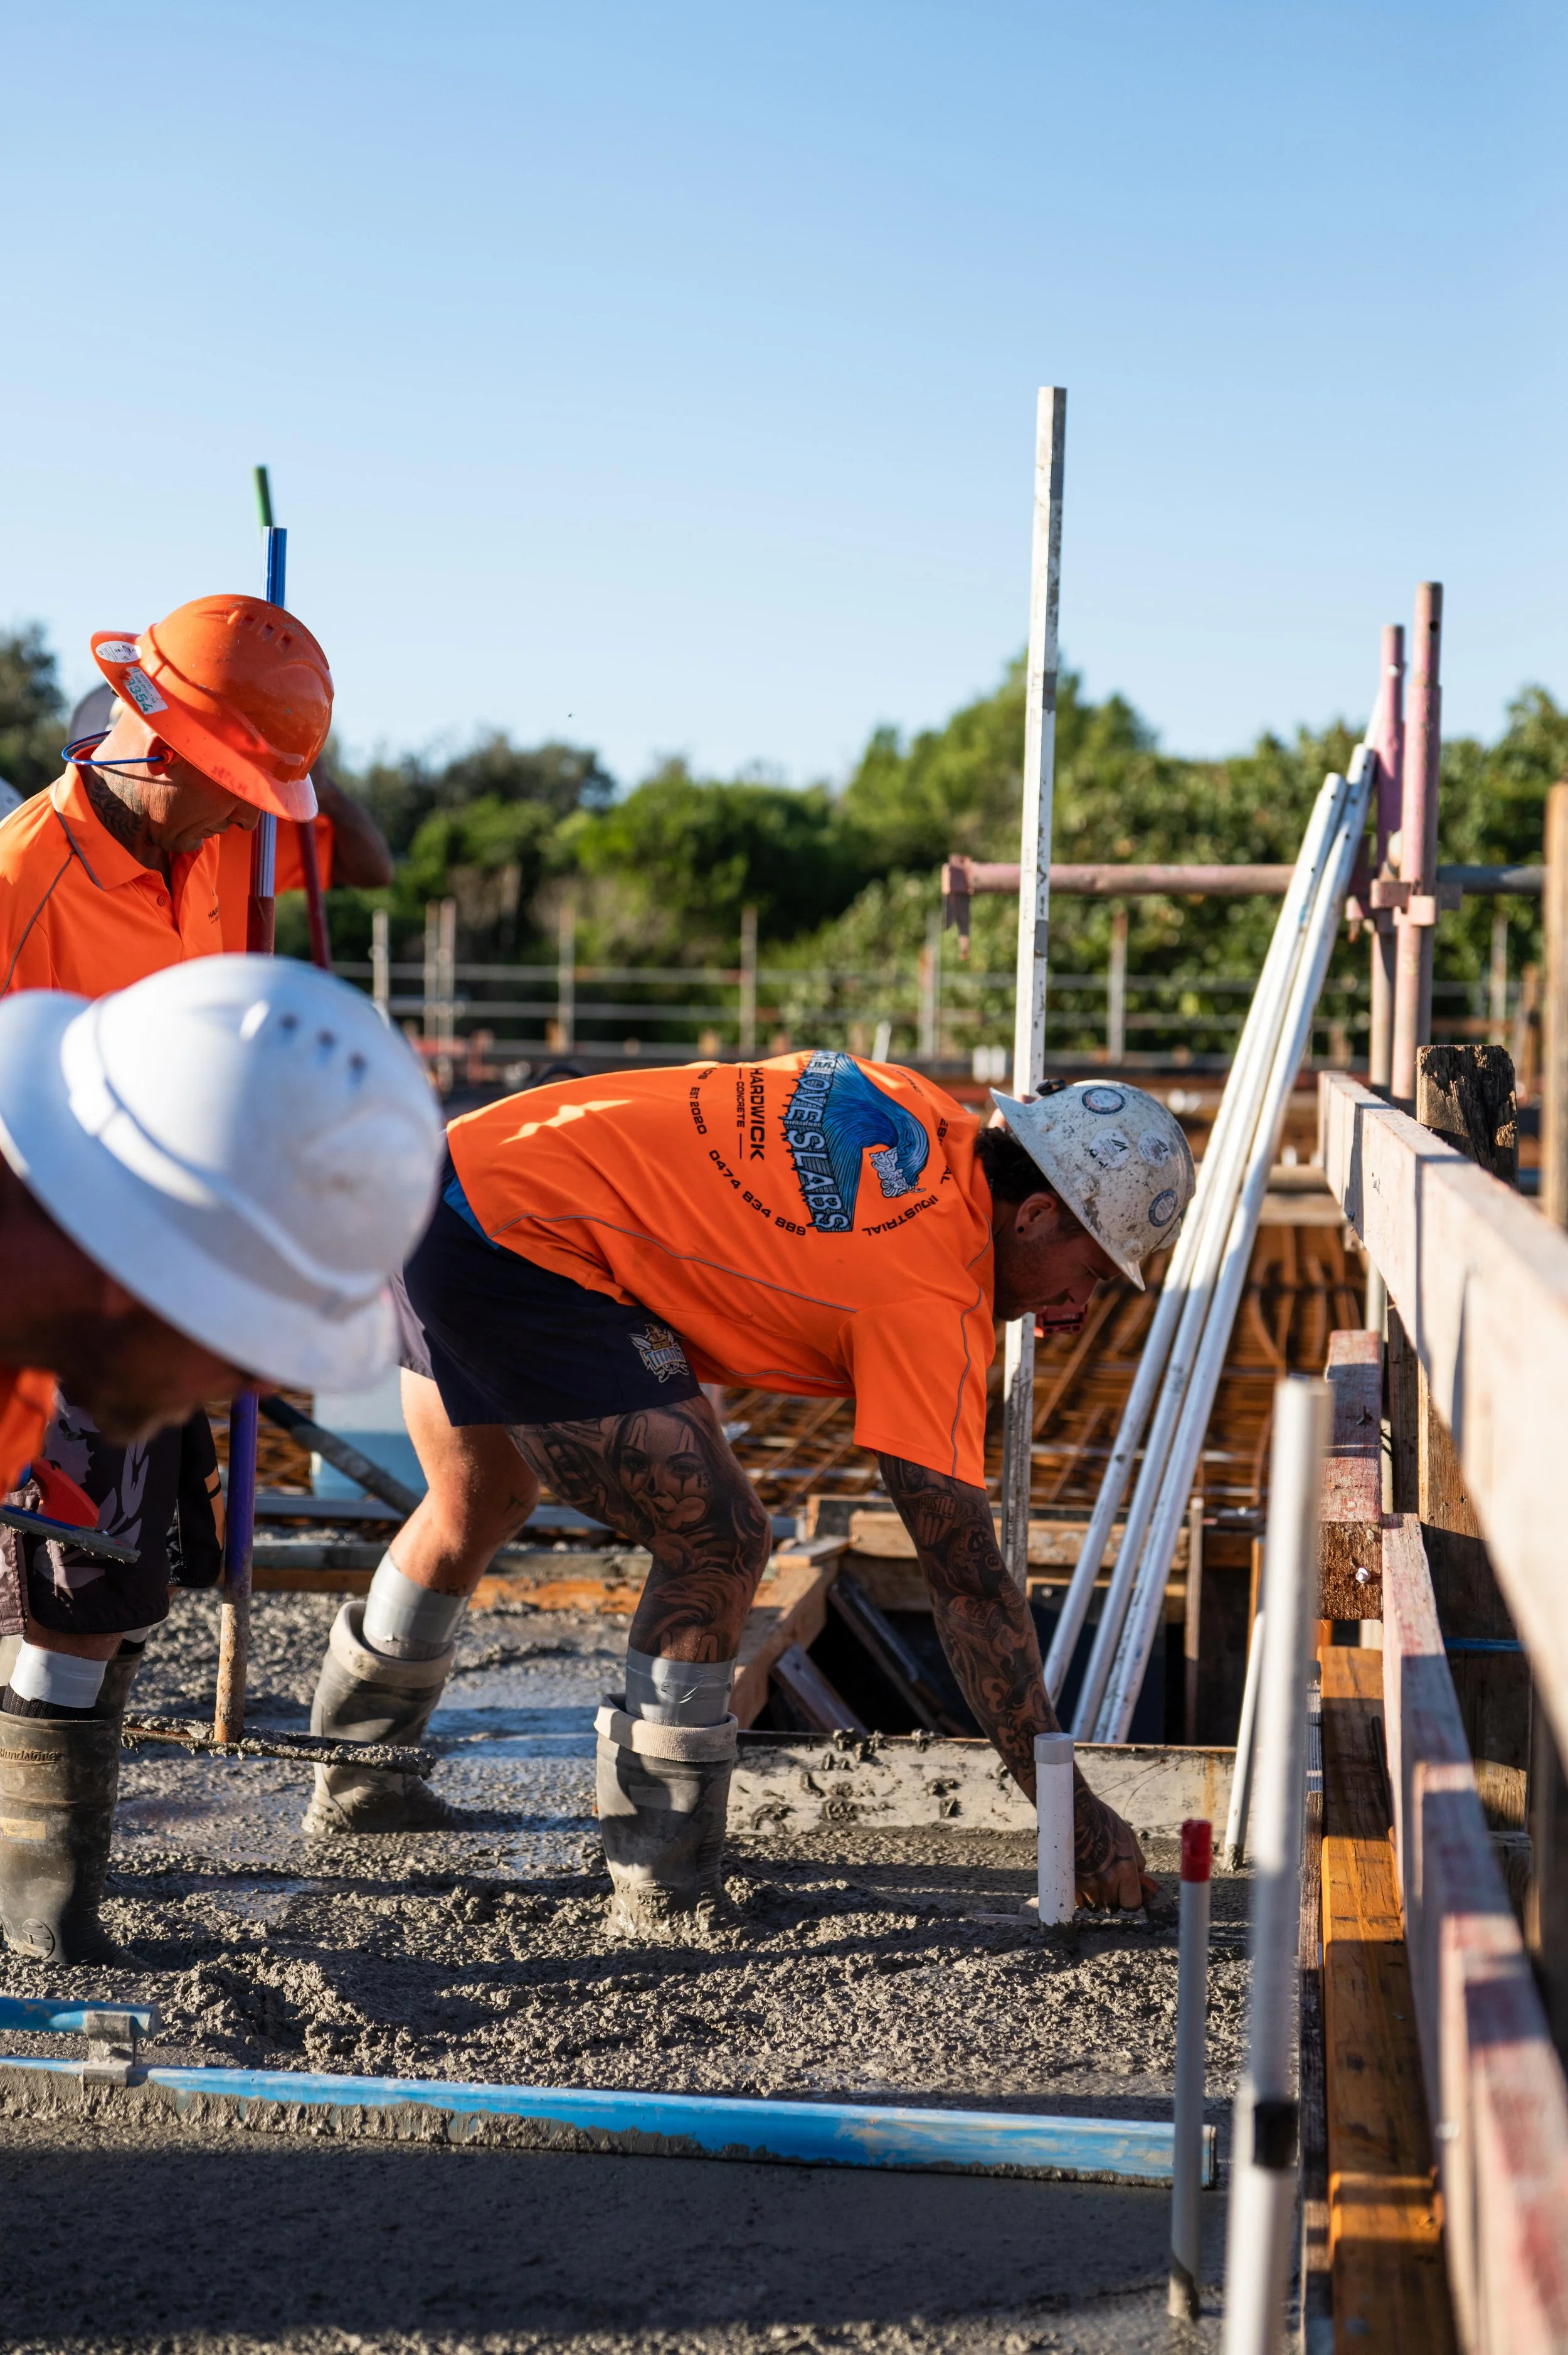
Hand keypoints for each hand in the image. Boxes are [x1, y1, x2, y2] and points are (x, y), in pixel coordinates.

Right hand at [1073, 1781, 1157, 1909]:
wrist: (1072, 1811)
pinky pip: (1079, 1903)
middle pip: (1114, 1906)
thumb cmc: (1101, 1820)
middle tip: (1106, 1880)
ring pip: (1095, 1906)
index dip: (1130, 1899)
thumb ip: (1136, 1860)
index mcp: (1125, 1869)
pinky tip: (1080, 1880)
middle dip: (1112, 1897)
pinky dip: (1080, 1897)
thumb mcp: (1127, 1836)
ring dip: (1096, 1897)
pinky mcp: (1070, 1883)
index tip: (1126, 1892)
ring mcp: (1087, 1884)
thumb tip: (1140, 1878)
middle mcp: (1107, 1880)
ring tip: (1092, 1877)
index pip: (1132, 1903)